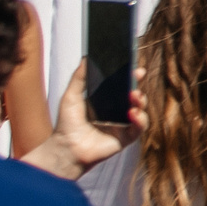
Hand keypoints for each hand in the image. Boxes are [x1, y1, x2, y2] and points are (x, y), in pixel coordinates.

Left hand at [21, 63, 142, 179]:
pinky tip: (133, 113)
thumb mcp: (71, 95)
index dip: (130, 75)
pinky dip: (140, 119)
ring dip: (141, 100)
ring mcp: (123, 124)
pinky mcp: (126, 137)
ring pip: (141, 109)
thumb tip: (86, 57)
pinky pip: (140, 127)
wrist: (65, 147)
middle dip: (138, 84)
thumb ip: (79, 77)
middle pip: (134, 95)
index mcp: (107, 101)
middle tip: (138, 74)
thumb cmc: (67, 124)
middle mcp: (117, 111)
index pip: (123, 85)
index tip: (134, 66)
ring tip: (134, 95)